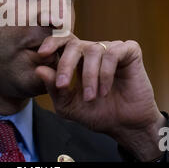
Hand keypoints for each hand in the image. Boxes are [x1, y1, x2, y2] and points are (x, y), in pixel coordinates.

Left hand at [35, 34, 165, 160]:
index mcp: (76, 59)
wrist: (125, 125)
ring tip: (91, 97)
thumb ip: (54, 89)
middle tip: (62, 85)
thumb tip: (39, 70)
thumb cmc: (97, 113)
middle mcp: (93, 50)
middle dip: (65, 64)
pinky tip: (105, 90)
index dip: (51, 43)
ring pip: (93, 50)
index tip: (42, 55)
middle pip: (74, 44)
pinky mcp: (129, 51)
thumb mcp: (68, 106)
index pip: (61, 41)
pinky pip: (113, 53)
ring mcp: (111, 49)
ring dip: (89, 76)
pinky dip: (106, 73)